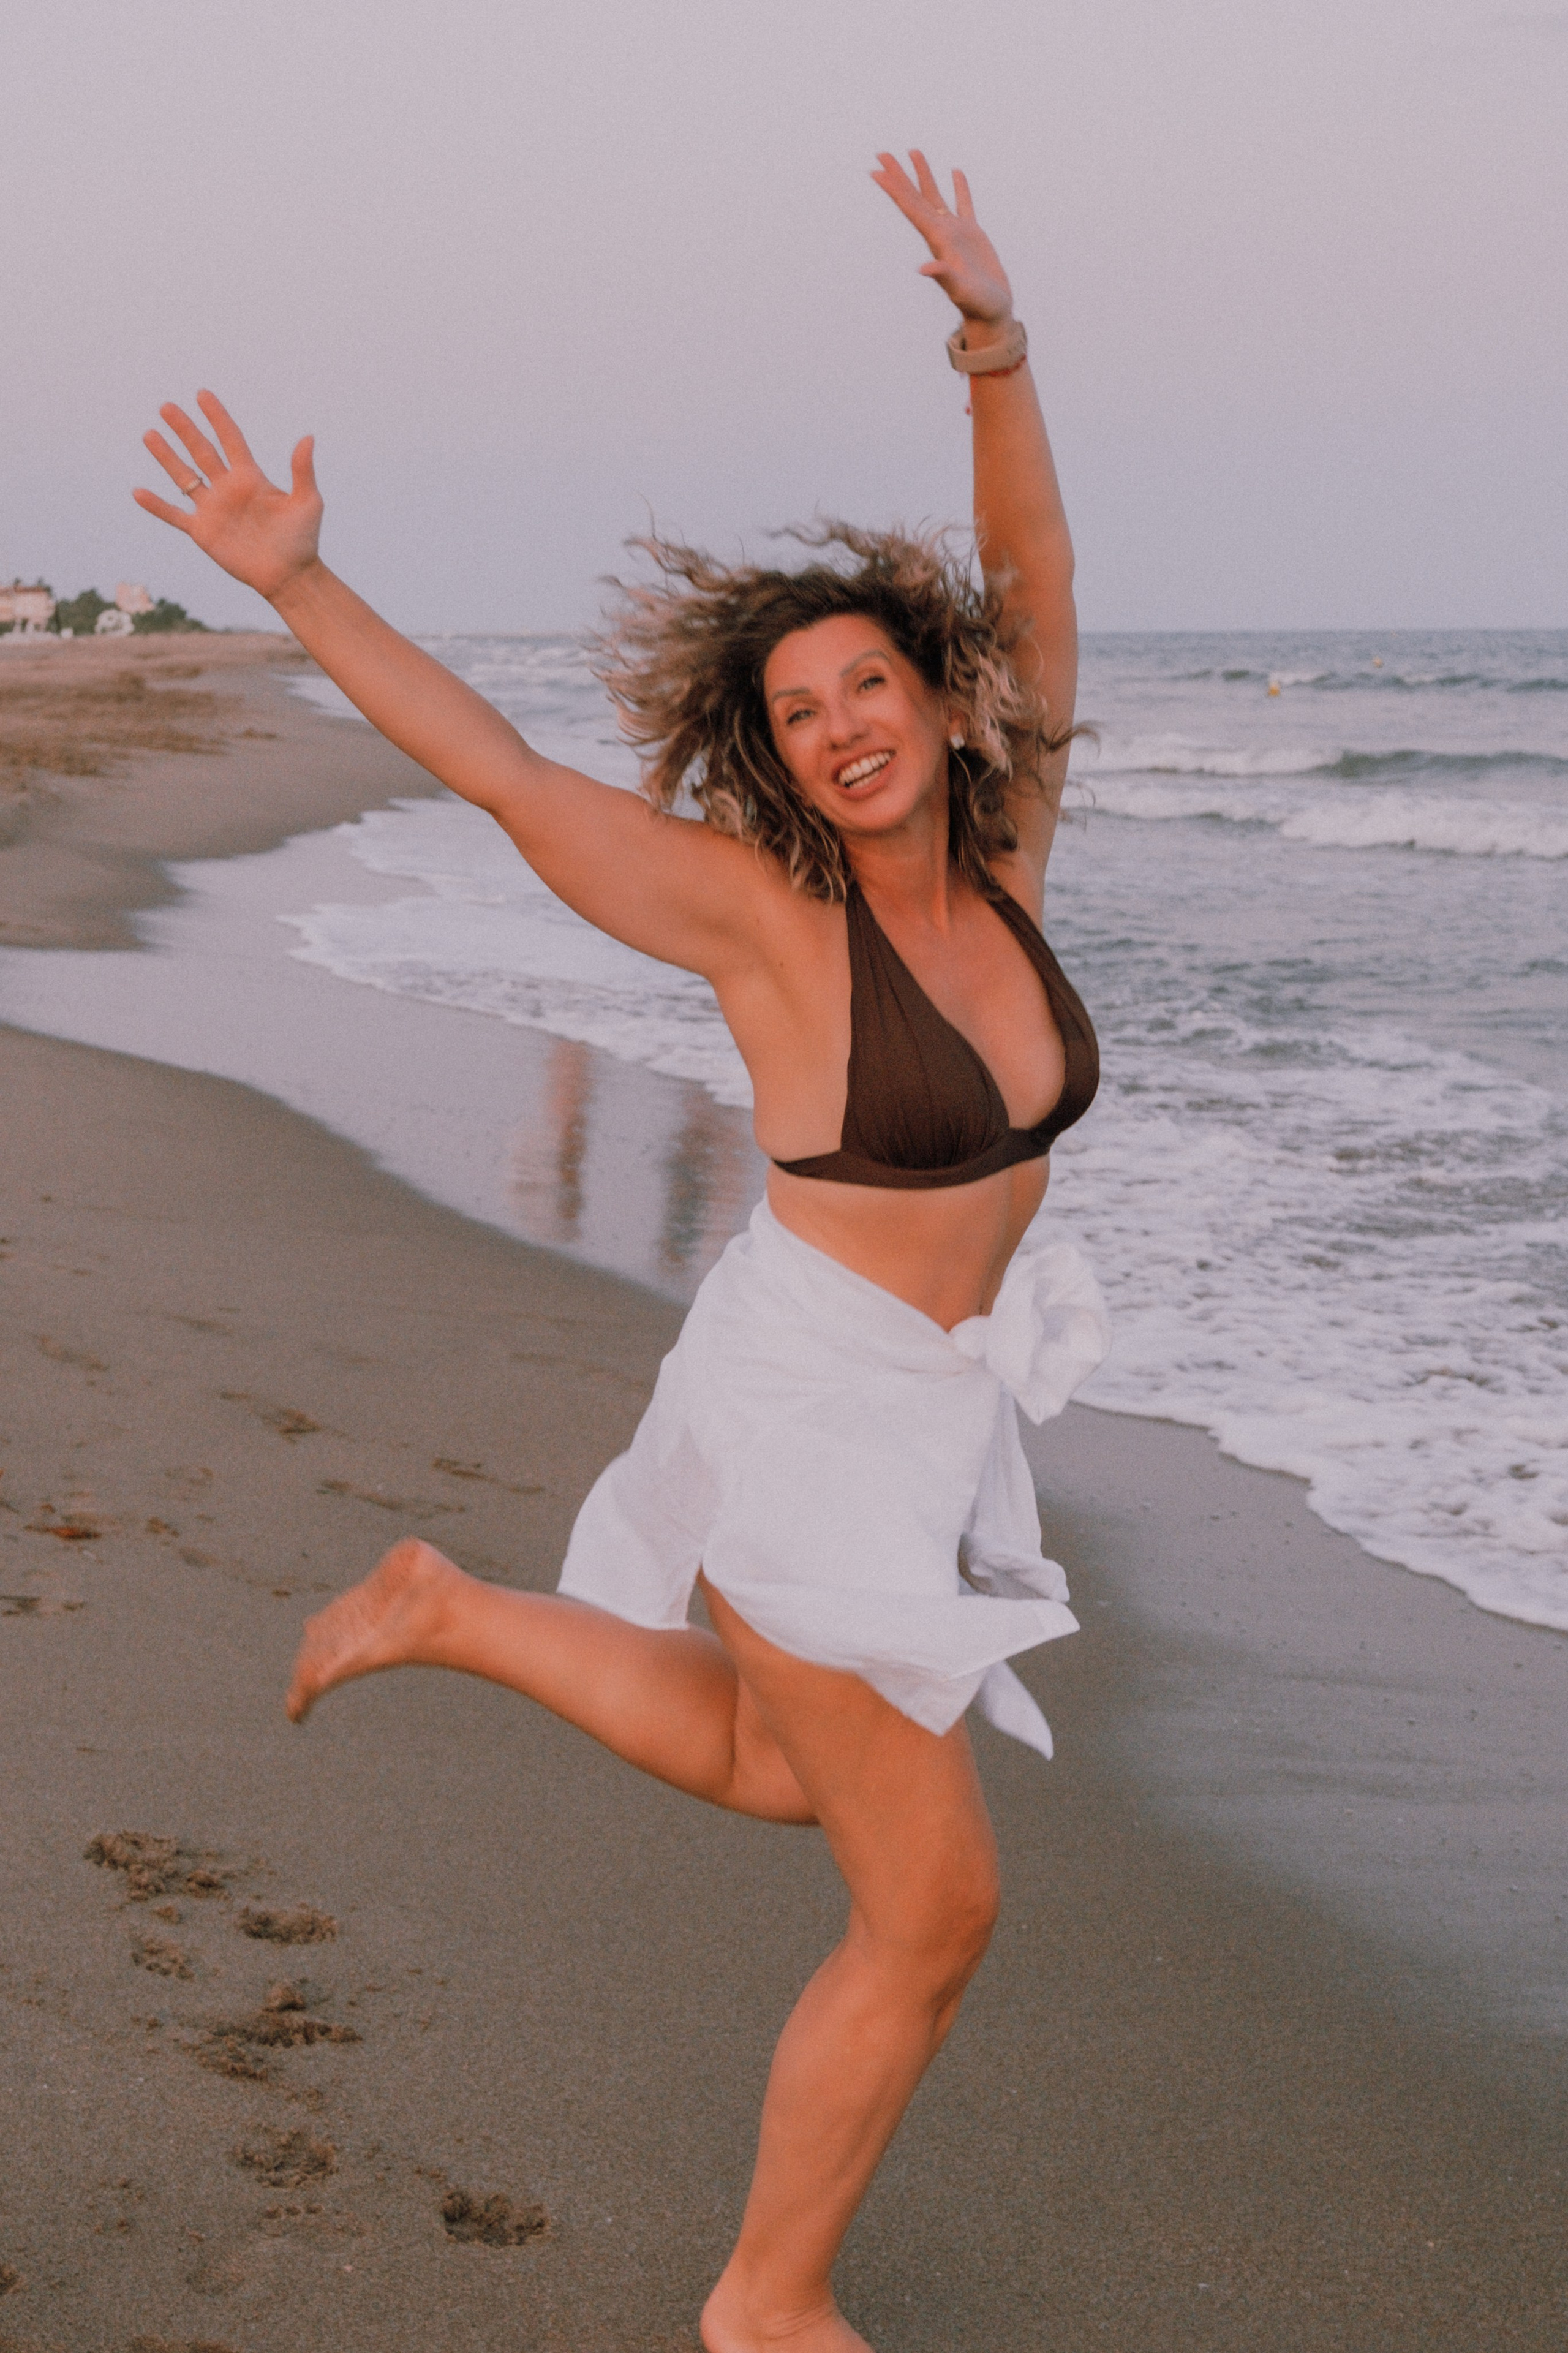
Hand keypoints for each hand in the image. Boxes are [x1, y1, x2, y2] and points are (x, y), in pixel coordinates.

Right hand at [133, 392, 322, 603]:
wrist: (289, 576)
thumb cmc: (303, 540)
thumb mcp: (308, 502)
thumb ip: (302, 470)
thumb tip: (308, 437)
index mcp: (251, 478)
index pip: (230, 439)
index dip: (217, 417)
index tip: (202, 395)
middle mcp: (228, 489)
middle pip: (202, 451)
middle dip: (185, 429)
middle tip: (167, 407)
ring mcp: (214, 509)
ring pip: (184, 477)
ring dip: (166, 456)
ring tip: (149, 434)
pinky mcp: (203, 532)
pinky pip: (175, 515)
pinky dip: (157, 506)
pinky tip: (138, 492)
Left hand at [871, 151, 1013, 329]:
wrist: (991, 314)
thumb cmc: (976, 305)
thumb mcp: (961, 290)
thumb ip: (943, 276)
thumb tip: (924, 269)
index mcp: (936, 241)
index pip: (910, 208)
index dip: (893, 189)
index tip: (876, 169)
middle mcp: (941, 234)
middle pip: (916, 197)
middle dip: (899, 175)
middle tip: (882, 153)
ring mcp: (956, 233)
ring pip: (936, 196)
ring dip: (923, 175)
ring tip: (913, 151)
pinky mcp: (973, 235)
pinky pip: (964, 204)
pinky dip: (960, 188)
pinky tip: (955, 172)